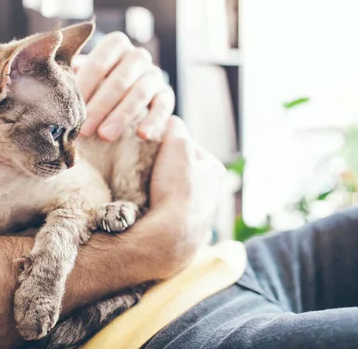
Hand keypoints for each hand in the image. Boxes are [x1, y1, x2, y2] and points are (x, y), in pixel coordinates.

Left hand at [73, 32, 174, 140]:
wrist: (123, 97)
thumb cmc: (93, 86)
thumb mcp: (80, 75)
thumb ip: (67, 72)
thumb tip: (43, 77)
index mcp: (116, 46)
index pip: (101, 59)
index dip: (87, 82)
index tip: (73, 105)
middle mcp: (138, 56)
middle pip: (121, 78)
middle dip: (101, 105)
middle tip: (85, 129)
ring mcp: (155, 75)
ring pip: (141, 92)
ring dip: (122, 115)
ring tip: (105, 135)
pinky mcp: (167, 95)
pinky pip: (164, 106)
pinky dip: (154, 121)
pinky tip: (143, 136)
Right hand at [146, 116, 226, 275]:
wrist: (168, 236)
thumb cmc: (177, 188)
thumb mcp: (177, 145)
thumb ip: (176, 129)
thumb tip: (171, 121)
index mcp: (216, 172)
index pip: (190, 148)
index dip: (169, 144)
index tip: (152, 146)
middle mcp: (212, 195)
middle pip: (182, 172)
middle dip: (166, 169)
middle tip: (145, 167)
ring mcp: (198, 217)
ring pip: (174, 194)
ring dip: (160, 190)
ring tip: (142, 187)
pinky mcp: (182, 234)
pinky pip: (166, 213)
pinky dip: (156, 208)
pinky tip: (144, 207)